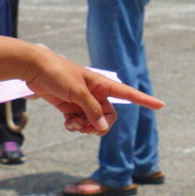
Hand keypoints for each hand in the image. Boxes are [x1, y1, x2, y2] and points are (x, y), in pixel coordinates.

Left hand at [19, 46, 162, 134]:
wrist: (33, 68)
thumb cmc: (57, 73)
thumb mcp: (77, 92)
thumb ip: (92, 110)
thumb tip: (104, 127)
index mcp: (103, 85)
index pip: (129, 94)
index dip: (145, 100)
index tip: (161, 105)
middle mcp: (96, 94)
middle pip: (108, 116)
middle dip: (100, 125)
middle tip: (86, 127)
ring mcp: (82, 101)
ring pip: (94, 122)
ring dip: (85, 127)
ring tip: (73, 125)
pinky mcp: (69, 106)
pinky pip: (79, 122)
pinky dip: (75, 126)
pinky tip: (67, 124)